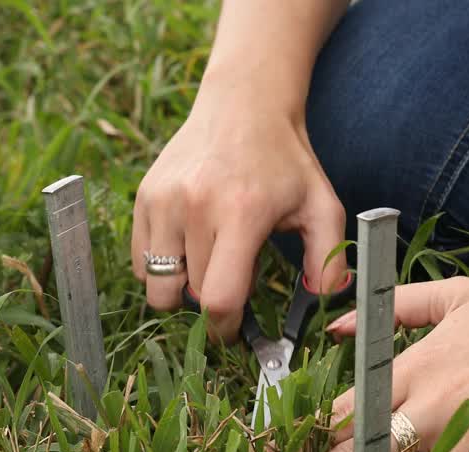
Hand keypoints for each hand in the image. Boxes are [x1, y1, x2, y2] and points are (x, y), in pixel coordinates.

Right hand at [131, 93, 348, 341]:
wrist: (244, 105)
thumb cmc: (286, 162)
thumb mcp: (322, 206)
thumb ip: (327, 258)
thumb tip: (322, 300)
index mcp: (241, 214)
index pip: (219, 297)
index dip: (225, 327)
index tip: (234, 329)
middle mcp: (195, 206)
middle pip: (190, 295)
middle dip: (211, 304)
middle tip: (232, 279)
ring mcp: (163, 201)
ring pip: (158, 285)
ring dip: (181, 288)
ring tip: (208, 262)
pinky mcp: (144, 197)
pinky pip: (140, 262)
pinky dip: (161, 268)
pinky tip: (188, 247)